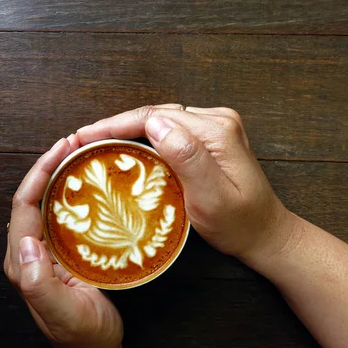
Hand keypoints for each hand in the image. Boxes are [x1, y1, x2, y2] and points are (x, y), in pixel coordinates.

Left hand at [4, 137, 126, 347]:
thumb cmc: (83, 334)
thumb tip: (26, 242)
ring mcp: (42, 251)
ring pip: (44, 203)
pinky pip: (58, 215)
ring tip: (77, 154)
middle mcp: (27, 252)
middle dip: (46, 166)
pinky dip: (68, 193)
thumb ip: (38, 282)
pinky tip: (84, 184)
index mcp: (22, 261)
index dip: (39, 173)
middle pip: (30, 198)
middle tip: (71, 143)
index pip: (23, 205)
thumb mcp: (63, 312)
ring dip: (56, 175)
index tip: (60, 150)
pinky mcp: (58, 253)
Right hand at [76, 104, 296, 263]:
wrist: (265, 232)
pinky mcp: (211, 137)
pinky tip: (125, 146)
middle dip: (116, 125)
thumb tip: (156, 125)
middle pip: (155, 115)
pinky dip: (143, 137)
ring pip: (160, 121)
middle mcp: (216, 121)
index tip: (84, 136)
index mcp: (216, 131)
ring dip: (127, 129)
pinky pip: (170, 130)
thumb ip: (187, 159)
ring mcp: (215, 127)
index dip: (115, 125)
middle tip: (82, 140)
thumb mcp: (212, 199)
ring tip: (96, 141)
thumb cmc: (239, 224)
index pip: (154, 118)